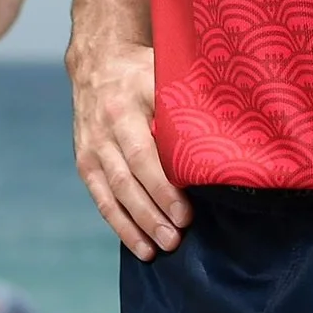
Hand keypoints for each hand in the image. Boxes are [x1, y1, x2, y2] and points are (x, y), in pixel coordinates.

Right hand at [67, 39, 187, 258]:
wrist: (97, 63)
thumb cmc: (143, 72)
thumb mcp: (163, 74)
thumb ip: (184, 103)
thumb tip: (227, 135)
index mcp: (127, 105)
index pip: (144, 154)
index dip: (164, 187)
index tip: (186, 212)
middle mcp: (106, 128)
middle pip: (128, 179)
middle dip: (153, 212)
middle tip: (177, 238)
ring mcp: (92, 147)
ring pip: (114, 193)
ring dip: (138, 224)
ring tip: (162, 248)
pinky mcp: (85, 163)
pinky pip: (102, 200)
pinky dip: (121, 226)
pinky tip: (141, 247)